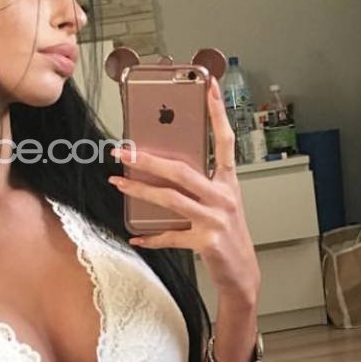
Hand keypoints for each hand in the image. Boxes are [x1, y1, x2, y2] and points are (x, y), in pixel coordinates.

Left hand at [108, 78, 260, 303]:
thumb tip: (162, 169)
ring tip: (118, 183)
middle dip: (149, 159)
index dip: (218, 113)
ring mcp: (215, 220)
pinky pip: (171, 236)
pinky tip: (136, 235)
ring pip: (171, 199)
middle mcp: (224, 198)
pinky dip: (151, 237)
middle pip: (182, 171)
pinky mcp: (205, 242)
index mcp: (228, 183)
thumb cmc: (228, 237)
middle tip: (124, 150)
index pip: (225, 141)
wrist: (242, 275)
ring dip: (140, 191)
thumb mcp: (220, 206)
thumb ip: (199, 186)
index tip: (209, 87)